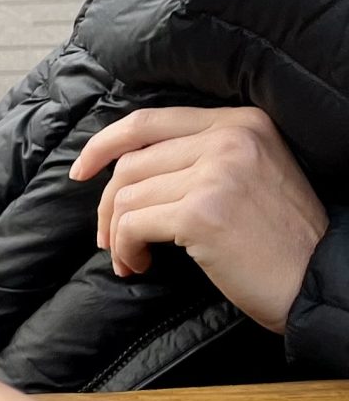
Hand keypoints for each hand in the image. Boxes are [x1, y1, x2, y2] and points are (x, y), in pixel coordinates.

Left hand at [70, 105, 327, 331]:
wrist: (319, 279)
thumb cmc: (278, 238)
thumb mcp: (249, 175)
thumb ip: (198, 157)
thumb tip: (121, 168)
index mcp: (242, 122)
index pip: (149, 121)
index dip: (104, 145)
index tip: (81, 171)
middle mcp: (230, 139)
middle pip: (132, 163)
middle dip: (108, 205)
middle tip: (108, 238)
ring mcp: (216, 173)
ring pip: (127, 197)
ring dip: (117, 234)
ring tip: (130, 258)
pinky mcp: (202, 213)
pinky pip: (133, 226)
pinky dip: (125, 249)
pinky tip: (138, 265)